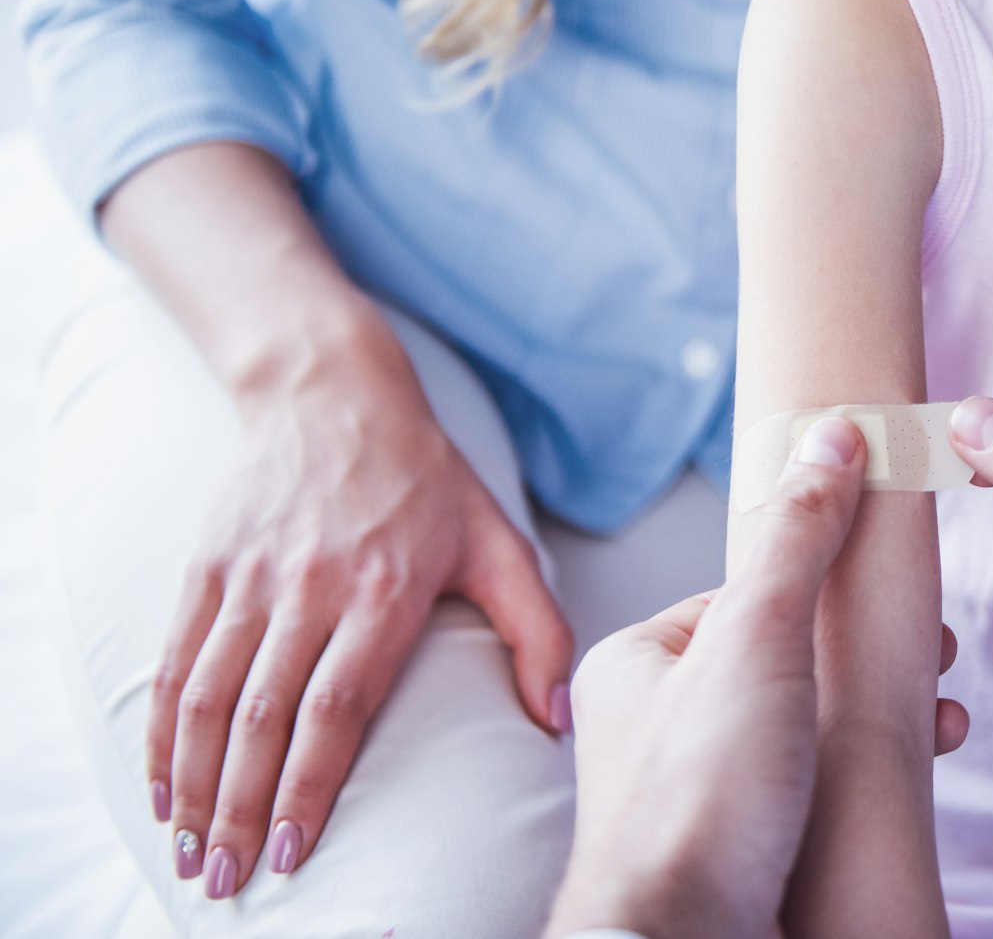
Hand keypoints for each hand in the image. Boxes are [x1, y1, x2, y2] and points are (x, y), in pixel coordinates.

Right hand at [151, 310, 572, 898]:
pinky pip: (174, 662)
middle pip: (261, 716)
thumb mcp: (500, 541)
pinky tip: (162, 784)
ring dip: (190, 784)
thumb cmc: (428, 479)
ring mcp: (252, 576)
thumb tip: (552, 718)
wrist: (334, 392)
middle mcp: (312, 586)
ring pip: (206, 698)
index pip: (337, 705)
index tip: (292, 849)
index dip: (307, 783)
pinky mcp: (209, 566)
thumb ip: (538, 629)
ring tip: (190, 850)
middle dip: (238, 808)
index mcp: (385, 590)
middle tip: (227, 878)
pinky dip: (161, 731)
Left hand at [544, 418, 966, 938]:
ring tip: (935, 725)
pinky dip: (870, 781)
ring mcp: (703, 793)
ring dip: (880, 721)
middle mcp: (659, 728)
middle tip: (932, 661)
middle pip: (788, 661)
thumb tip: (833, 438)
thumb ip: (797, 536)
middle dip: (869, 662)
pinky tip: (907, 782)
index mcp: (637, 665)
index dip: (828, 588)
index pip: (747, 592)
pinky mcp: (745, 849)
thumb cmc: (698, 806)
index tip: (892, 596)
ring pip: (809, 729)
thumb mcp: (757, 636)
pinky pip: (819, 793)